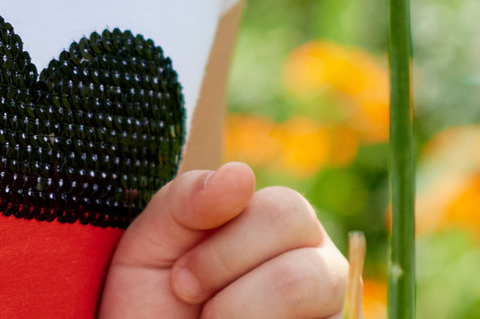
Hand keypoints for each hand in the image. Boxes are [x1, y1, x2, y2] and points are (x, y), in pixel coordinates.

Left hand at [99, 163, 345, 318]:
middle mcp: (317, 264)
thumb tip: (240, 175)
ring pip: (303, 293)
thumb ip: (188, 199)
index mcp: (283, 226)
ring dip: (243, 315)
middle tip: (195, 307)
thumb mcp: (153, 244)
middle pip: (302, 260)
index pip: (286, 212)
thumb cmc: (154, 301)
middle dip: (232, 284)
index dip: (225, 249)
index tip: (180, 281)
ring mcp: (326, 310)